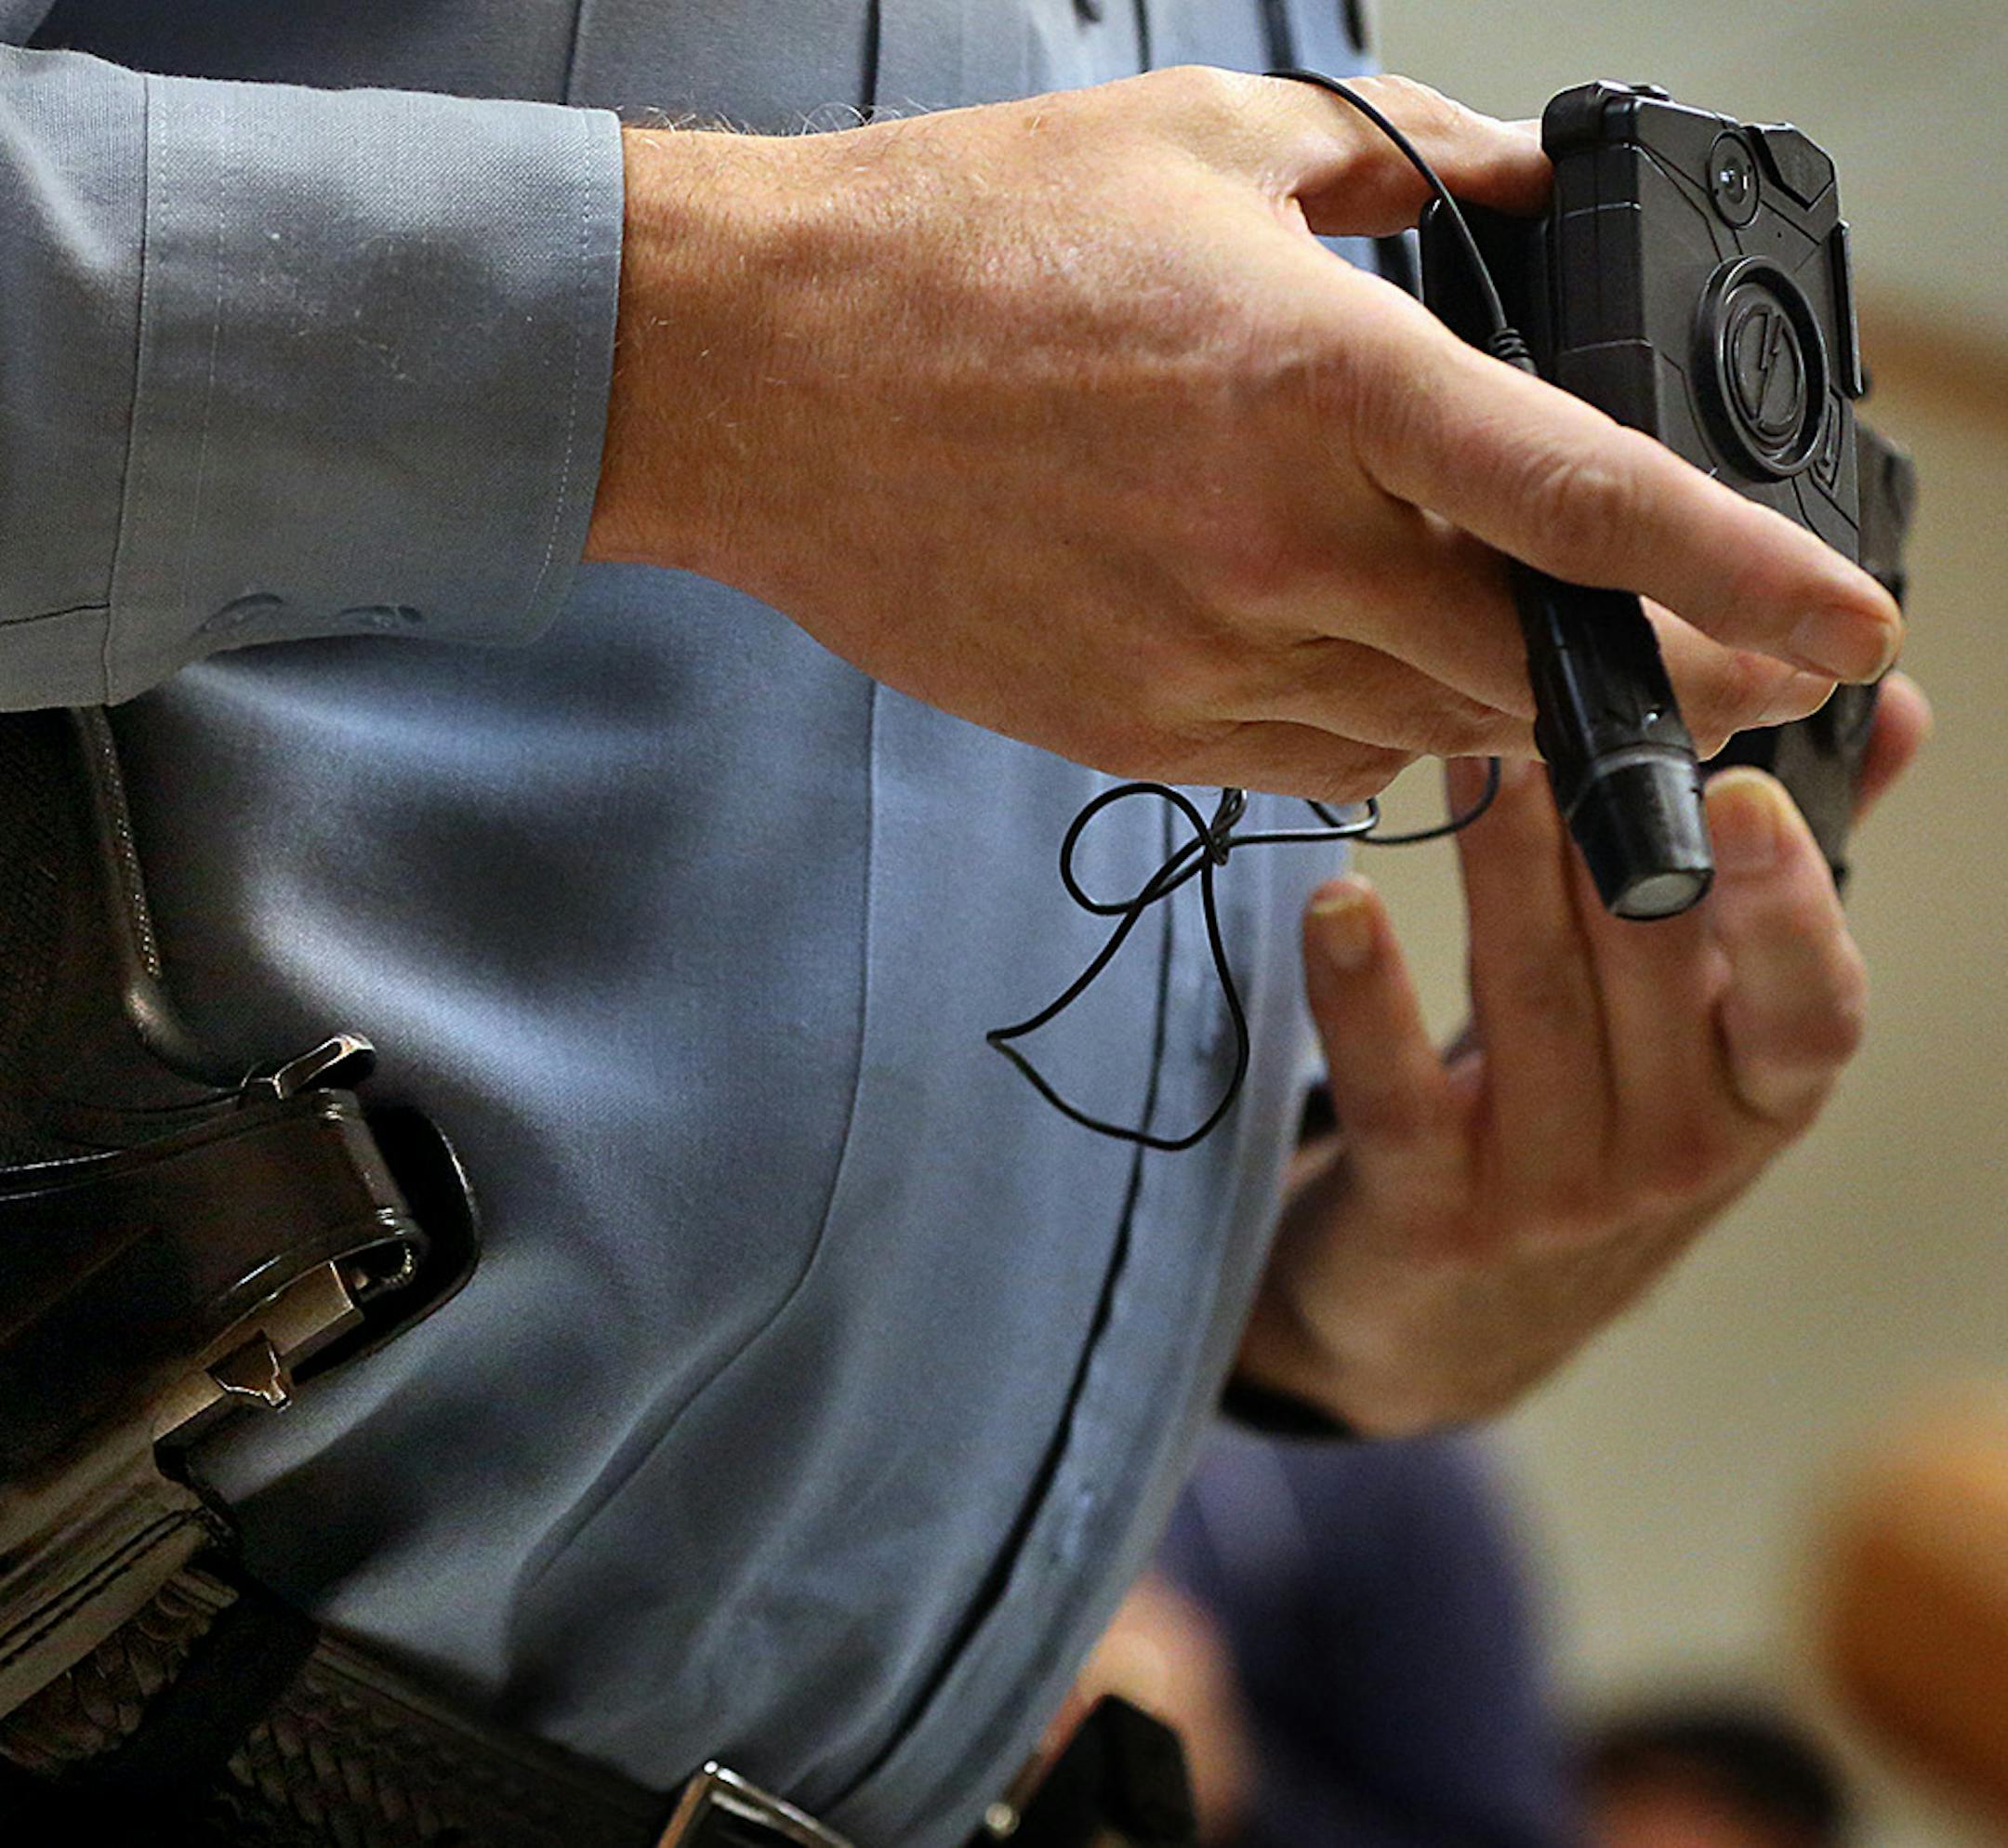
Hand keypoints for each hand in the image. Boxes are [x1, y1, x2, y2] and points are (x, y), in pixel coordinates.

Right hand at [588, 68, 1899, 803]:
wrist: (761, 379)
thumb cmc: (962, 246)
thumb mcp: (1205, 146)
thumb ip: (1401, 168)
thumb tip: (1521, 193)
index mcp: (1319, 380)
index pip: (1584, 502)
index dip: (1741, 576)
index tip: (1848, 635)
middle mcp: (1276, 545)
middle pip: (1524, 663)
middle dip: (1634, 675)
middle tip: (1693, 658)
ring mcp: (1197, 661)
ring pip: (1421, 733)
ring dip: (1483, 695)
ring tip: (1471, 621)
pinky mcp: (1131, 733)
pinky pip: (1309, 768)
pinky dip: (1363, 724)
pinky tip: (1333, 648)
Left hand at [1236, 675, 1930, 1434]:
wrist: (1452, 1329)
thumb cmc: (1593, 1128)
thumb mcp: (1701, 1030)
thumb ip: (1782, 878)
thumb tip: (1890, 704)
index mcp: (1761, 1098)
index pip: (1807, 1008)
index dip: (1784, 905)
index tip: (1741, 791)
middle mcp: (1677, 1157)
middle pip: (1648, 967)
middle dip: (1600, 822)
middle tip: (1548, 691)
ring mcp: (1555, 1197)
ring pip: (1530, 999)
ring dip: (1497, 864)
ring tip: (1460, 747)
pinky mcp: (1432, 1216)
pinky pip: (1399, 1094)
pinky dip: (1364, 995)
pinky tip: (1337, 903)